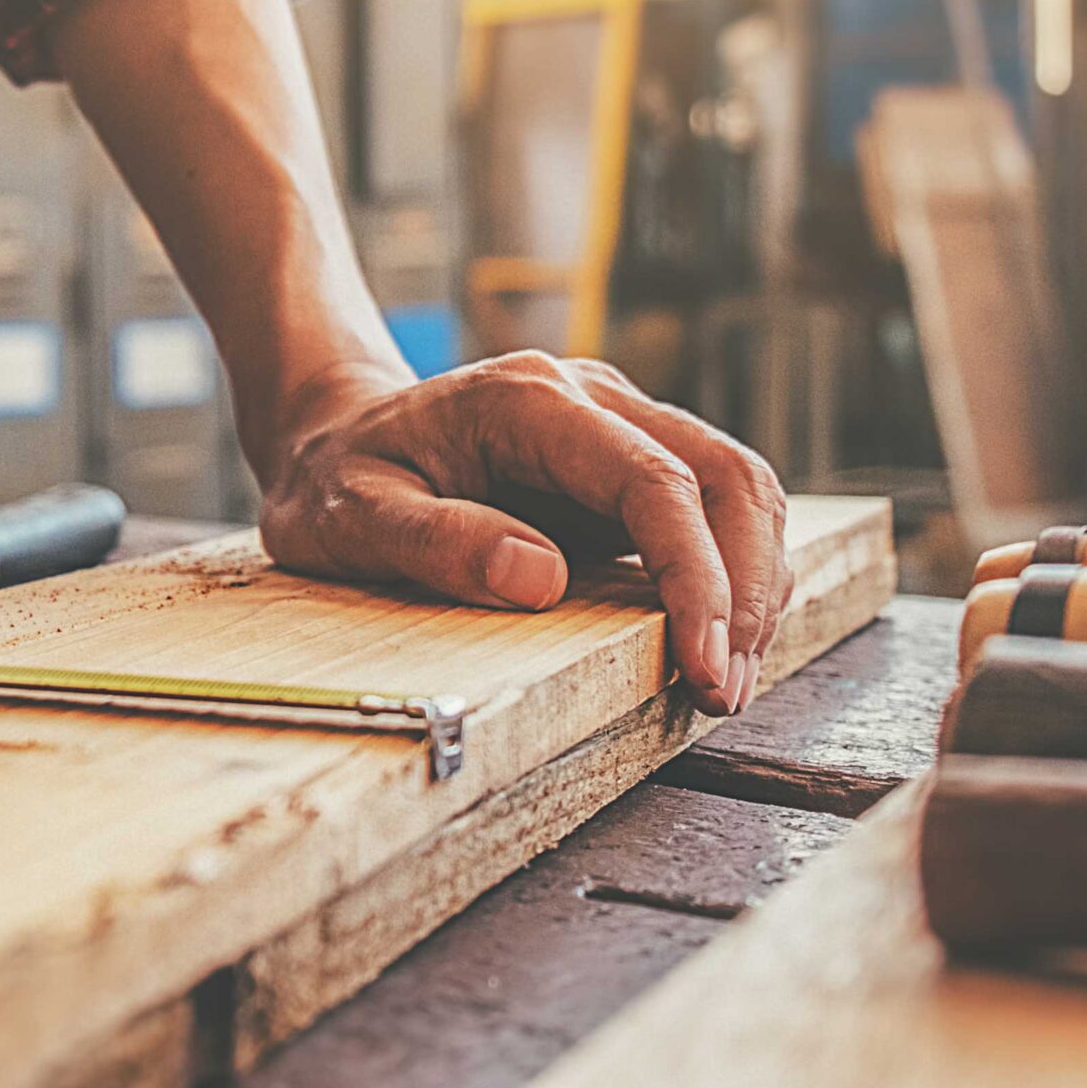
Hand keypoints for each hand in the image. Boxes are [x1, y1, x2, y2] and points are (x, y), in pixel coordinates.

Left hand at [256, 352, 789, 715]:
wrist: (332, 436)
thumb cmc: (335, 479)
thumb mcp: (353, 515)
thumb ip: (438, 540)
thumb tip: (539, 579)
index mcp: (529, 399)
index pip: (653, 480)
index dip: (695, 575)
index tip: (705, 664)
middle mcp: (591, 396)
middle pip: (723, 475)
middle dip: (746, 588)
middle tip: (725, 691)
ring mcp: (618, 423)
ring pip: (736, 486)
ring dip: (754, 583)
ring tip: (727, 680)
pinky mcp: (627, 462)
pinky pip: (711, 507)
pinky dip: (732, 573)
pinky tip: (716, 641)